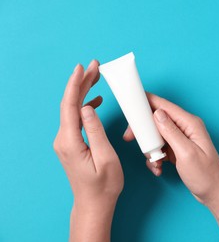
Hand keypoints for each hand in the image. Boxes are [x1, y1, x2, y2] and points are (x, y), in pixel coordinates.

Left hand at [53, 61, 123, 241]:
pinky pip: (75, 119)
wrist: (94, 203)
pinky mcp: (71, 143)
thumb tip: (88, 107)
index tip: (83, 67)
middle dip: (81, 82)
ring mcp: (66, 141)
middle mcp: (63, 139)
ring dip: (84, 91)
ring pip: (72, 109)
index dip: (76, 84)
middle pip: (70, 104)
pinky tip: (96, 101)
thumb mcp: (105, 158)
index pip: (70, 106)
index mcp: (70, 141)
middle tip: (95, 65)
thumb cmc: (104, 184)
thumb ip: (96, 131)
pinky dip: (85, 106)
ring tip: (97, 77)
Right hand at [123, 93, 218, 240]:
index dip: (146, 103)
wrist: (214, 193)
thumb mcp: (186, 153)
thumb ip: (171, 132)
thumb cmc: (206, 174)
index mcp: (190, 123)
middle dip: (143, 131)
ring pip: (155, 135)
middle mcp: (185, 128)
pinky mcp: (177, 149)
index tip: (130, 105)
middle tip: (130, 139)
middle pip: (156, 119)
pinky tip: (159, 168)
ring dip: (150, 148)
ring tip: (155, 162)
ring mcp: (181, 138)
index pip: (164, 105)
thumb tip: (157, 113)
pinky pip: (159, 147)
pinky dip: (155, 157)